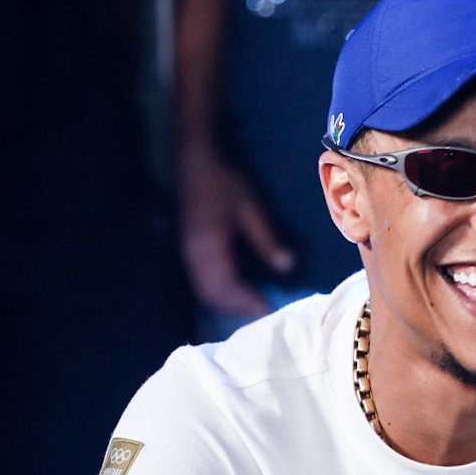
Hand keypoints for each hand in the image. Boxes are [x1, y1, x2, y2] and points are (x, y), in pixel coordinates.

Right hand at [178, 140, 295, 318]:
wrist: (194, 161)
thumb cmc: (223, 182)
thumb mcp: (251, 208)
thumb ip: (267, 240)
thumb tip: (288, 267)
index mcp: (208, 247)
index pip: (229, 287)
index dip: (249, 303)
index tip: (271, 311)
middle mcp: (193, 257)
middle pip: (213, 296)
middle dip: (238, 309)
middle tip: (265, 313)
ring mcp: (187, 255)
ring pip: (205, 292)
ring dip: (227, 304)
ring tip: (253, 306)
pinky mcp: (188, 251)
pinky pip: (201, 283)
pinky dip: (219, 294)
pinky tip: (238, 291)